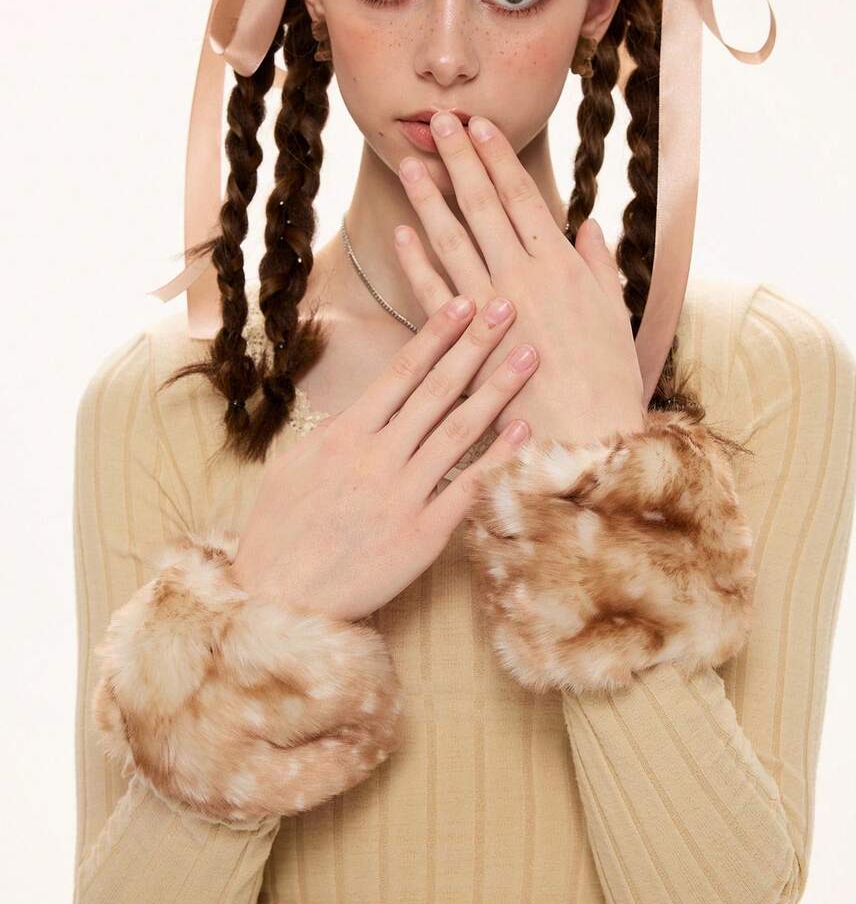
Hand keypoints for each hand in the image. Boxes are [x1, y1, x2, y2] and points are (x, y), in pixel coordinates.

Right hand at [230, 292, 539, 622]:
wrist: (278, 599)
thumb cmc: (279, 533)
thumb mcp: (293, 468)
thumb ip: (333, 433)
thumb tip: (364, 406)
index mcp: (343, 436)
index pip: (400, 373)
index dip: (436, 335)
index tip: (464, 304)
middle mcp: (376, 458)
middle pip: (437, 390)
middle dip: (475, 344)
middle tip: (508, 307)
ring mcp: (401, 496)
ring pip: (458, 431)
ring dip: (497, 389)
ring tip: (529, 354)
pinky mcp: (421, 536)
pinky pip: (467, 489)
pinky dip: (497, 458)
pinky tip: (525, 430)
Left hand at [395, 111, 644, 445]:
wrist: (588, 440)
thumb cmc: (608, 380)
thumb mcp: (615, 315)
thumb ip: (599, 265)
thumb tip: (588, 224)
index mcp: (562, 266)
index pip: (523, 196)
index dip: (498, 158)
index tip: (479, 126)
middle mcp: (524, 277)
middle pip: (484, 206)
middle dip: (460, 160)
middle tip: (439, 121)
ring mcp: (492, 309)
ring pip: (454, 240)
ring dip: (431, 199)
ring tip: (410, 163)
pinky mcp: (468, 345)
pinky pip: (435, 294)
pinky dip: (417, 262)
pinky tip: (403, 233)